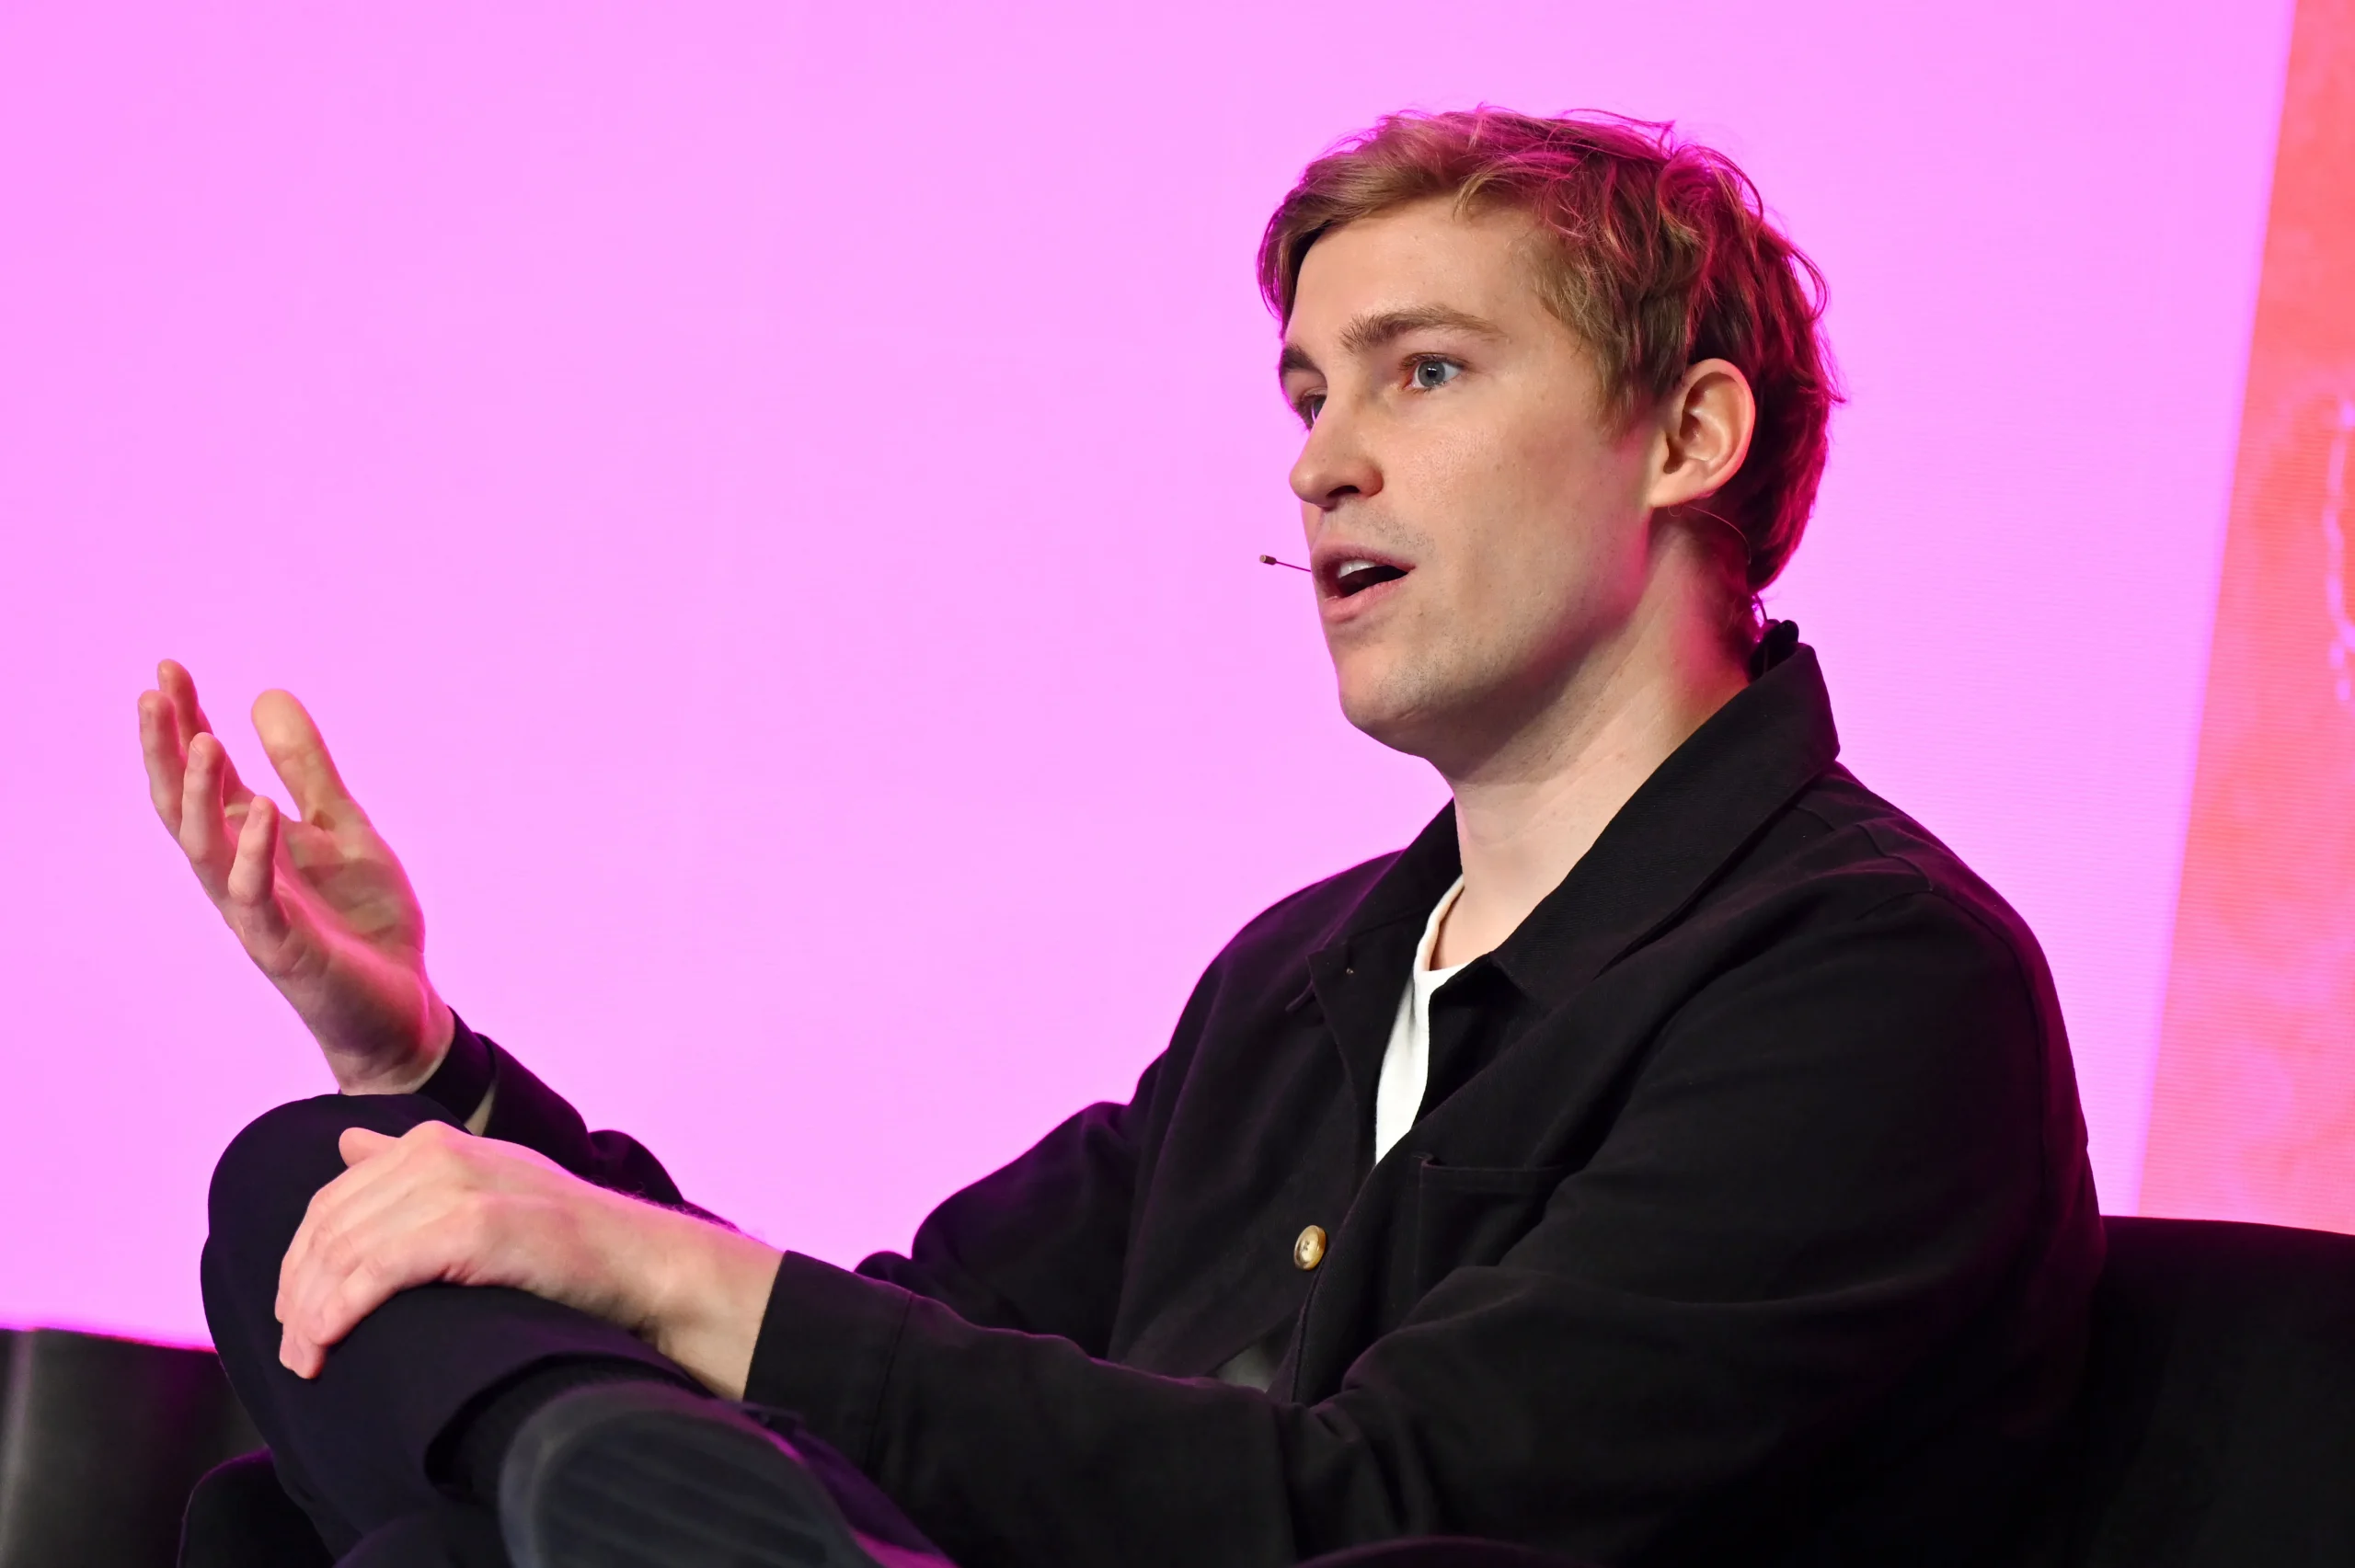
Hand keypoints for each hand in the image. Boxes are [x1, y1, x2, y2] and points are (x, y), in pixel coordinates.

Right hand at [138, 660, 453, 1093]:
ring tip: (203, 739)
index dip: (186, 723)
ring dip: (202, 796)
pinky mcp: (286, 950)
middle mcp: (240, 875)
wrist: (404, 1006)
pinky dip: (254, 857)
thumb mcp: (342, 828)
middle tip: (152, 694)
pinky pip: (257, 901)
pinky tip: (259, 815)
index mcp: (253, 844)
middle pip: (185, 807)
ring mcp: (257, 914)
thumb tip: (265, 694)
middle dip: (167, 752)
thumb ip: (306, 770)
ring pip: (206, 851)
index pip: (206, 776)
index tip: (167, 669)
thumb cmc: (364, 922)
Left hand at [276, 1121, 782, 1397]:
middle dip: (297, 1295)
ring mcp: (456, 1186)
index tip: (293, 1317)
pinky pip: (377, 1272)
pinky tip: (327, 1345)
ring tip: (306, 1362)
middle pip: (328, 1229)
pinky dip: (339, 1312)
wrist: (636, 1261)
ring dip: (311, 1315)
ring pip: (344, 1253)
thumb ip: (410, 1167)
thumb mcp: (482, 1185)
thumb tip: (346, 1144)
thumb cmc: (561, 1240)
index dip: (299, 1263)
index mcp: (432, 1142)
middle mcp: (437, 1152)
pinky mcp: (473, 1227)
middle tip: (294, 1354)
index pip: (330, 1202)